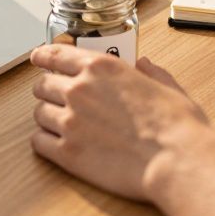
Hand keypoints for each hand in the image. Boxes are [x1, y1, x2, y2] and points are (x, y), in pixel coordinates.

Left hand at [29, 44, 212, 200]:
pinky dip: (44, 142)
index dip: (43, 56)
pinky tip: (56, 144)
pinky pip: (38, 142)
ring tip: (61, 125)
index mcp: (101, 67)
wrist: (176, 160)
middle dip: (47, 91)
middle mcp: (79, 90)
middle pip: (42, 85)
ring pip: (38, 113)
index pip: (57, 55)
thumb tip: (145, 65)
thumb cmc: (177, 125)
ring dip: (47, 117)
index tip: (37, 58)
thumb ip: (151, 73)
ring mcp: (70, 121)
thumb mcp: (167, 87)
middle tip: (56, 99)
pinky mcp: (67, 152)